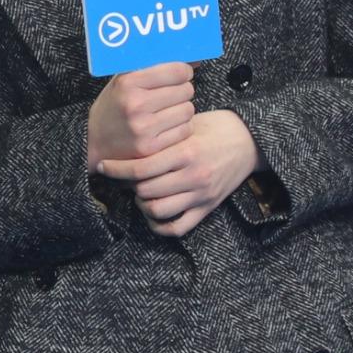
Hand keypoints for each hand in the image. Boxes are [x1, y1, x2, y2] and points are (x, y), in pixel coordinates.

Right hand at [86, 62, 194, 170]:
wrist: (94, 141)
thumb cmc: (114, 106)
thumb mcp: (123, 81)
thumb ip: (152, 68)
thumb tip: (193, 60)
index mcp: (127, 82)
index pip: (176, 70)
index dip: (183, 71)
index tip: (180, 74)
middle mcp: (135, 104)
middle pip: (185, 90)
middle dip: (182, 90)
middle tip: (172, 94)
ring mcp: (143, 128)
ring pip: (188, 111)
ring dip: (182, 109)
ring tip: (168, 110)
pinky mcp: (151, 147)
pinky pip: (184, 131)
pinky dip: (180, 127)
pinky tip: (167, 126)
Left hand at [98, 109, 262, 236]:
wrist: (248, 141)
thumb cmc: (212, 127)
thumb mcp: (186, 124)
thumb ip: (160, 135)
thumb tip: (125, 140)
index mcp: (186, 152)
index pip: (142, 167)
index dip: (116, 169)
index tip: (104, 166)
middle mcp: (194, 176)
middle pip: (145, 190)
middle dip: (127, 185)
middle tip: (120, 177)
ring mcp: (201, 195)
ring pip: (158, 210)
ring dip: (141, 204)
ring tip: (138, 192)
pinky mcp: (208, 208)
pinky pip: (178, 227)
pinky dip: (159, 224)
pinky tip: (151, 212)